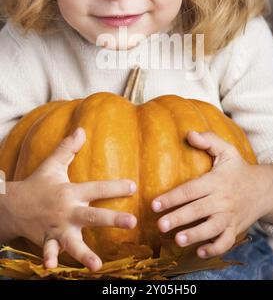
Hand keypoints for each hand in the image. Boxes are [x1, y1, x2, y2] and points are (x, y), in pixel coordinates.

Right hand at [12, 128, 136, 270]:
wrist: (13, 205)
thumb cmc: (38, 184)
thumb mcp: (52, 164)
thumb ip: (67, 148)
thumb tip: (81, 129)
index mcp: (71, 192)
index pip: (97, 188)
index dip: (116, 187)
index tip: (133, 187)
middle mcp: (66, 211)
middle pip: (92, 216)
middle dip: (112, 219)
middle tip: (131, 222)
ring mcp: (57, 228)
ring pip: (73, 242)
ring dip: (85, 254)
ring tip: (98, 266)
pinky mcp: (47, 240)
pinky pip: (50, 251)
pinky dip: (51, 258)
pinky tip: (53, 269)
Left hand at [151, 131, 266, 258]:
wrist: (265, 189)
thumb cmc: (239, 169)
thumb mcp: (227, 150)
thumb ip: (209, 140)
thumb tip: (189, 134)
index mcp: (216, 181)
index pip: (191, 190)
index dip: (172, 197)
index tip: (155, 204)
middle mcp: (222, 200)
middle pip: (198, 210)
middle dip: (179, 218)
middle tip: (160, 225)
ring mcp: (230, 216)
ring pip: (212, 228)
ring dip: (195, 235)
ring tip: (178, 240)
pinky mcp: (235, 229)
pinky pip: (226, 242)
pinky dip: (215, 249)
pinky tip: (200, 252)